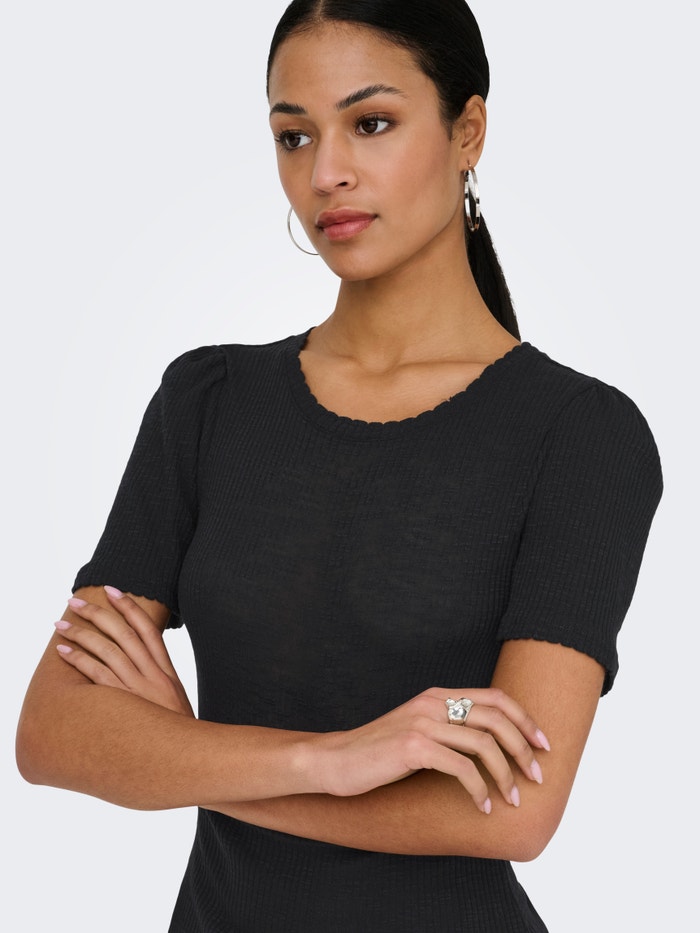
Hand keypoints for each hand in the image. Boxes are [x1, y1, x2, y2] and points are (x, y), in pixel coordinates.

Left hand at [55, 587, 194, 717]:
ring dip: (82, 634)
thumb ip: (157, 678)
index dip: (129, 607)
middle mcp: (153, 675)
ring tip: (60, 624)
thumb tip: (139, 663)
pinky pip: (98, 677)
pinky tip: (64, 652)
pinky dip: (80, 660)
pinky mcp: (125, 705)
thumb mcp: (173, 698)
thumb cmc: (177, 730)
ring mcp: (139, 689)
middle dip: (99, 613)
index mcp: (166, 671)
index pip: (147, 629)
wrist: (191, 757)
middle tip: (75, 602)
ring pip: (108, 651)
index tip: (112, 589)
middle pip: (124, 634)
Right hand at [304, 687, 548, 812]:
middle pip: (497, 718)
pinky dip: (479, 790)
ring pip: (484, 744)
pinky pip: (462, 768)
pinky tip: (483, 807)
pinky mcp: (413, 747)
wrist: (335, 761)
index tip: (543, 745)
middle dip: (524, 749)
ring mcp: (423, 722)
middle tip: (537, 777)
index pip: (496, 698)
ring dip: (506, 776)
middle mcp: (433, 703)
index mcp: (437, 695)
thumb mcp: (417, 730)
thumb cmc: (378, 753)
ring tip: (513, 800)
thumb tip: (490, 747)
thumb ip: (447, 729)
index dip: (525, 720)